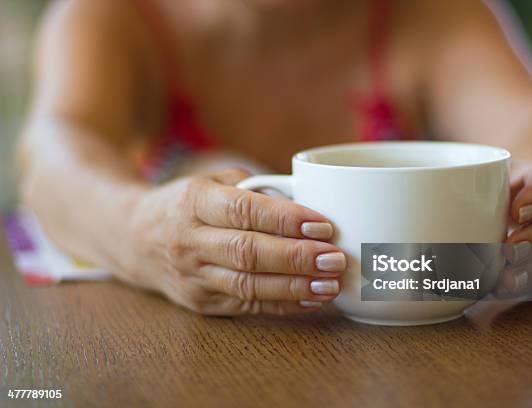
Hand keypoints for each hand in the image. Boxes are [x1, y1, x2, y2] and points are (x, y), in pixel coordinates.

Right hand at [123, 168, 345, 315]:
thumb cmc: (186, 204)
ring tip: (330, 284)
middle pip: (247, 252)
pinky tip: (311, 298)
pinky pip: (247, 306)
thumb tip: (306, 201)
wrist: (135, 238)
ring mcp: (193, 276)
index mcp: (194, 202)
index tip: (322, 225)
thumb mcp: (211, 181)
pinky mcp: (201, 302)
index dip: (285, 219)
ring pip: (247, 285)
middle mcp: (190, 241)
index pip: (243, 210)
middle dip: (296, 258)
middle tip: (335, 258)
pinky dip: (282, 304)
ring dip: (294, 286)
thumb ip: (253, 188)